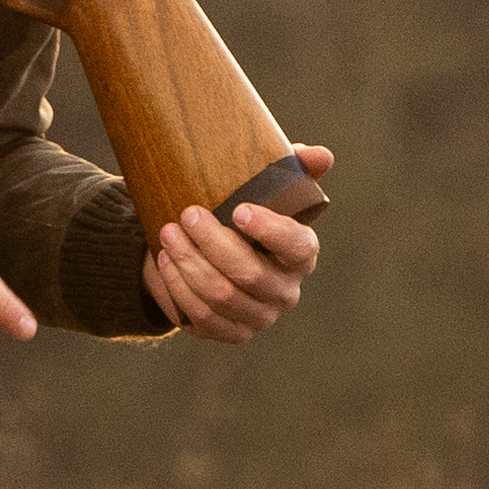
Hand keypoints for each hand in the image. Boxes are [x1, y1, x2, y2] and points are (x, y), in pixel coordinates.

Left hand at [144, 145, 331, 343]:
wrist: (212, 256)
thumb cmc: (242, 216)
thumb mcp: (267, 188)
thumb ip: (296, 167)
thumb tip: (323, 156)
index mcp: (301, 255)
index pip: (297, 246)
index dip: (271, 231)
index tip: (239, 210)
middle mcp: (285, 291)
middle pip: (249, 274)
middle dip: (213, 243)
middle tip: (187, 214)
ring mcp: (258, 317)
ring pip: (220, 296)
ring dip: (189, 263)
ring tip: (167, 233)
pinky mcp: (230, 332)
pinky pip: (201, 316)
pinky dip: (178, 288)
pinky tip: (165, 262)